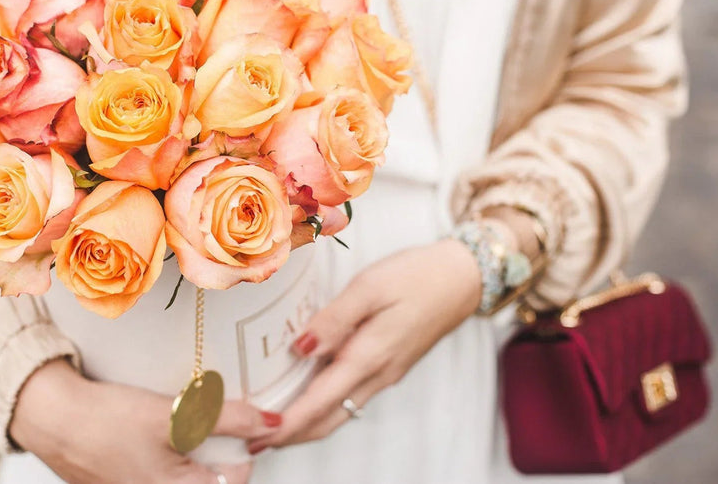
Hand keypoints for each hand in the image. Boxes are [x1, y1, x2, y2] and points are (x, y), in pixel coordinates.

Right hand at [11, 359, 279, 482]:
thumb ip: (229, 419)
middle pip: (213, 475)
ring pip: (189, 469)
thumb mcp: (175, 414)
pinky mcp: (127, 480)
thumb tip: (271, 423)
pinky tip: (155, 426)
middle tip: (203, 415)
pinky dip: (169, 446)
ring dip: (192, 444)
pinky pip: (164, 466)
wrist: (52, 419)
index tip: (232, 418)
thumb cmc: (105, 422)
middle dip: (216, 445)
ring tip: (178, 418)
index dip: (241, 444)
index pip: (237, 477)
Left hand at [247, 239, 482, 452]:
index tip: (258, 436)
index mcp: (369, 356)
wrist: (463, 278)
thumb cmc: (417, 276)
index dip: (287, 423)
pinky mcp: (389, 365)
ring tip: (273, 426)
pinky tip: (307, 395)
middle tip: (254, 442)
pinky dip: (324, 406)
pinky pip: (351, 396)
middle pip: (328, 419)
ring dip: (306, 424)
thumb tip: (300, 348)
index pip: (320, 402)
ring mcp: (385, 373)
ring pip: (340, 411)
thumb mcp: (370, 287)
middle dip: (291, 435)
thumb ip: (334, 319)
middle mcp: (377, 374)